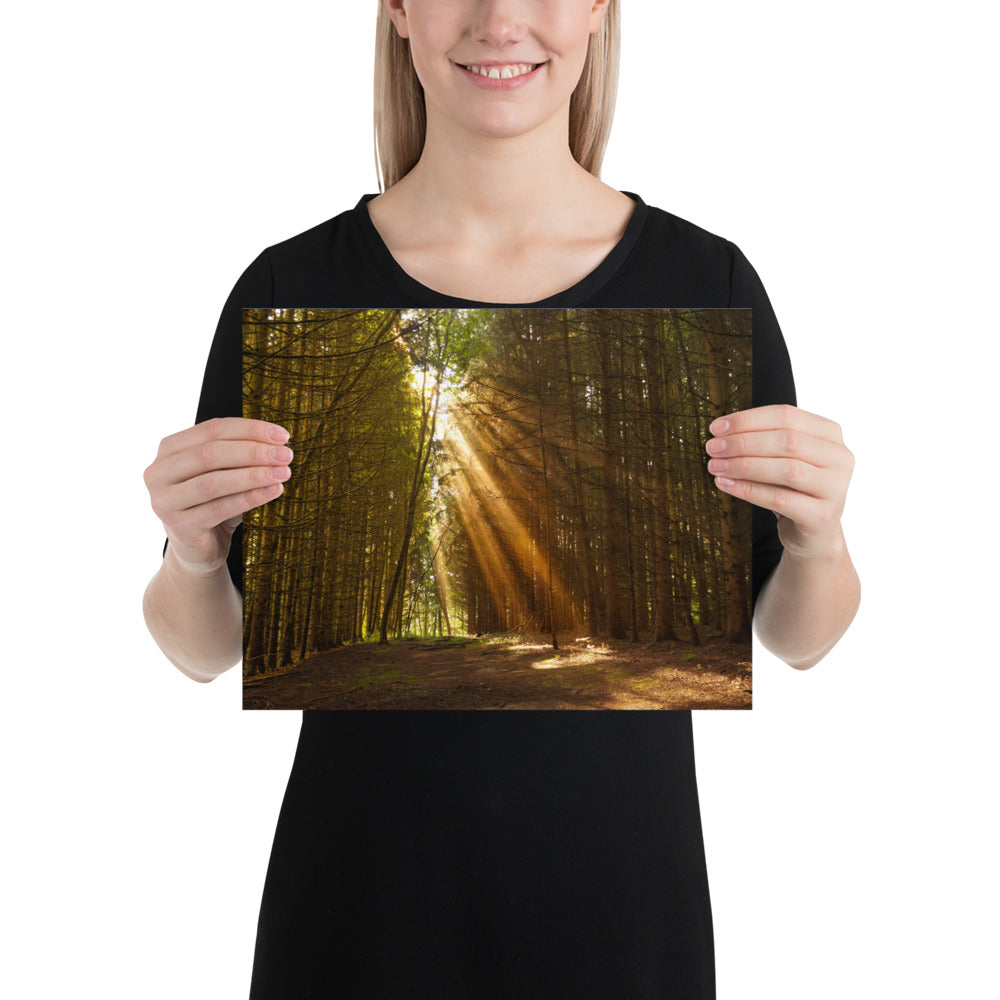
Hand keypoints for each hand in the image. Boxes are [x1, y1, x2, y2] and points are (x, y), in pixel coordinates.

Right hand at [144, 417, 292, 574]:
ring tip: (283, 473)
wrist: (199, 549)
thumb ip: (239, 454)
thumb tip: (277, 443)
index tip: (283, 436)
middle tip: (286, 455)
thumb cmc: (214, 503)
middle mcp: (158, 473)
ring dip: (254, 475)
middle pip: (210, 453)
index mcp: (169, 449)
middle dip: (253, 452)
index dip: (250, 429)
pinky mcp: (178, 527)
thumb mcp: (224, 473)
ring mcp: (164, 501)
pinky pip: (220, 509)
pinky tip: (273, 491)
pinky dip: (250, 498)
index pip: (212, 429)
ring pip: (214, 482)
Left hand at [705, 404, 853, 560]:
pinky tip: (725, 485)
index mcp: (830, 434)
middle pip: (787, 441)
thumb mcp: (782, 459)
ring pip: (786, 469)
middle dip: (744, 442)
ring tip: (715, 466)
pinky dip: (749, 490)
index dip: (748, 420)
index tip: (716, 427)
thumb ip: (763, 440)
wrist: (812, 533)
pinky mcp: (823, 516)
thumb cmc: (792, 489)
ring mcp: (836, 488)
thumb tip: (720, 430)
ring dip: (744, 466)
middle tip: (712, 448)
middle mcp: (840, 458)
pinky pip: (780, 499)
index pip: (787, 416)